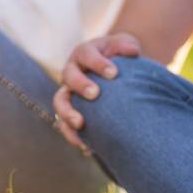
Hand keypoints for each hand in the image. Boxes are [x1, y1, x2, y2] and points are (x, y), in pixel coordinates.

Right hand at [53, 32, 140, 150]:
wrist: (114, 76)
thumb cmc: (119, 57)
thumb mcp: (124, 46)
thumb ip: (126, 45)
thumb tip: (132, 51)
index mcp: (84, 53)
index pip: (86, 55)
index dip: (97, 63)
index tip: (114, 73)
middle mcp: (72, 71)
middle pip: (68, 76)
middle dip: (80, 85)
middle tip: (95, 94)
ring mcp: (69, 93)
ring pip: (60, 102)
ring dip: (67, 113)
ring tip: (80, 124)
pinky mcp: (70, 112)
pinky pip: (65, 126)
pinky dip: (73, 136)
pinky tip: (87, 148)